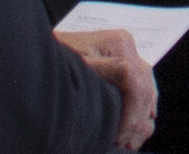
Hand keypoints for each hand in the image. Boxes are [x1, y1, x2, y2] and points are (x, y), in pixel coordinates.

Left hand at [60, 26, 159, 150]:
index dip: (132, 114)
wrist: (41, 51)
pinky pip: (143, 85)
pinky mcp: (123, 63)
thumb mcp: (78, 64)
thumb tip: (129, 77)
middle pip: (144, 88)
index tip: (119, 137)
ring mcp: (127, 54)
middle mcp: (127, 46)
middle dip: (138, 120)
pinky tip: (142, 121)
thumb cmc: (57, 58)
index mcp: (119, 44)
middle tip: (127, 144)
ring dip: (143, 116)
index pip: (136, 84)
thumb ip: (106, 69)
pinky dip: (144, 105)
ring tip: (132, 140)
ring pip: (148, 88)